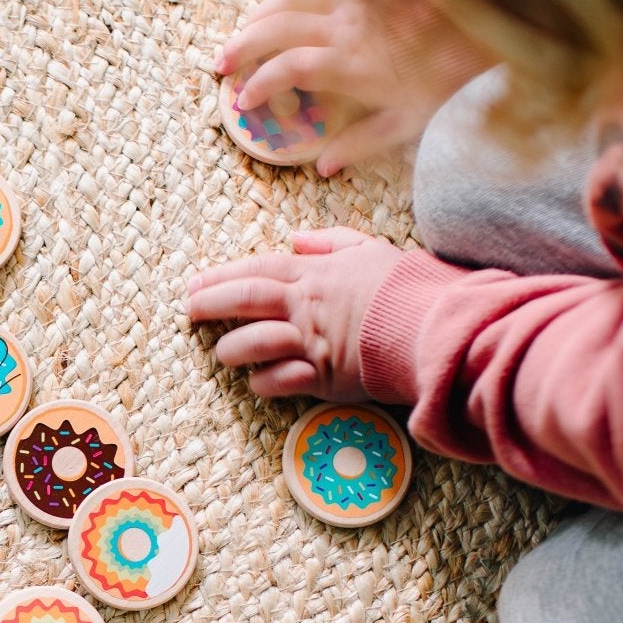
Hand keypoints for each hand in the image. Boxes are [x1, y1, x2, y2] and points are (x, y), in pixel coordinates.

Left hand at [184, 228, 405, 399]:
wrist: (434, 323)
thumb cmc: (406, 286)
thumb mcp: (371, 250)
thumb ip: (331, 242)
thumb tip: (297, 239)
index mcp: (314, 275)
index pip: (258, 269)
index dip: (221, 275)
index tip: (194, 282)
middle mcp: (306, 306)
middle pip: (245, 299)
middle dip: (211, 304)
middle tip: (188, 311)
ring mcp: (312, 340)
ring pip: (254, 342)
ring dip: (233, 349)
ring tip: (222, 354)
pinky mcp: (323, 374)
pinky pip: (280, 380)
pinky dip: (265, 382)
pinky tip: (257, 383)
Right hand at [216, 0, 490, 175]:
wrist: (498, 39)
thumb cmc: (454, 87)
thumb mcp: (409, 126)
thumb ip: (360, 143)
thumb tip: (322, 166)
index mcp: (352, 63)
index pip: (287, 67)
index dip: (258, 83)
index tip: (243, 101)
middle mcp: (351, 25)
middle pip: (278, 26)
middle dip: (243, 45)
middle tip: (221, 65)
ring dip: (261, 14)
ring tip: (242, 33)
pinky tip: (286, 5)